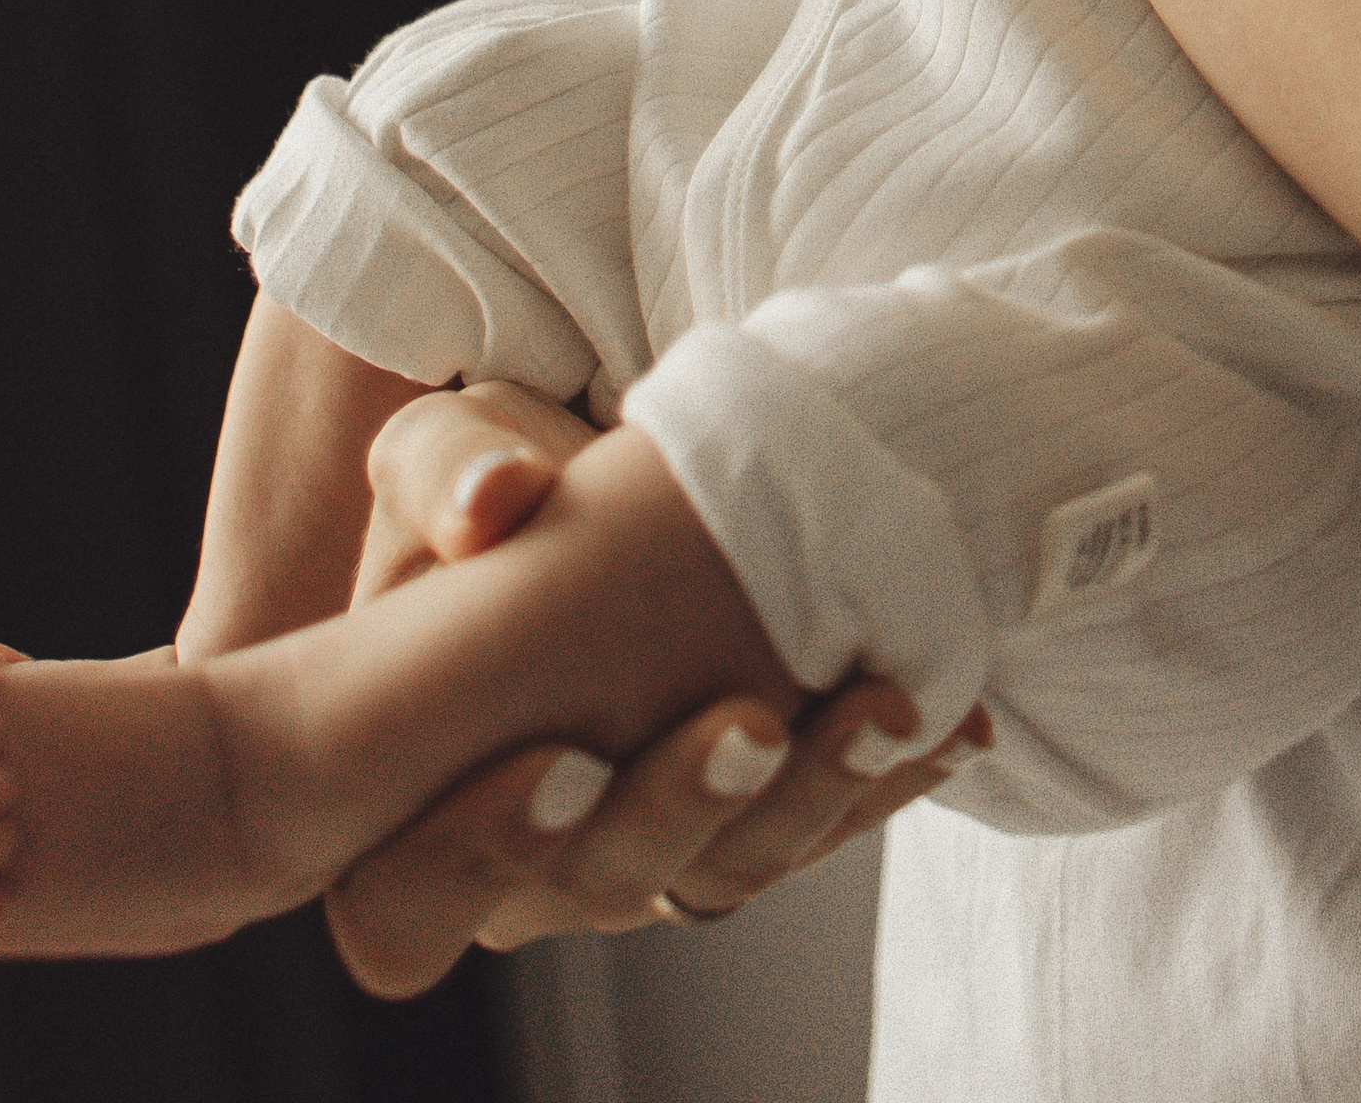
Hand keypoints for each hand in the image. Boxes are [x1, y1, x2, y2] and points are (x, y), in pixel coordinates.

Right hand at [323, 384, 990, 995]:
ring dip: (812, 800)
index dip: (478, 852)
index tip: (558, 758)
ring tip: (880, 711)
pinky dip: (887, 778)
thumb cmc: (493, 482)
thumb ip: (444, 473)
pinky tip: (954, 723)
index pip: (410, 902)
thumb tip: (495, 502)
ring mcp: (646, 849)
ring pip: (725, 872)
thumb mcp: (442, 458)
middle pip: (600, 881)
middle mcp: (527, 861)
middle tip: (751, 725)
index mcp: (406, 808)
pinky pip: (818, 831)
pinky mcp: (746, 821)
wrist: (603, 491)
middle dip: (680, 813)